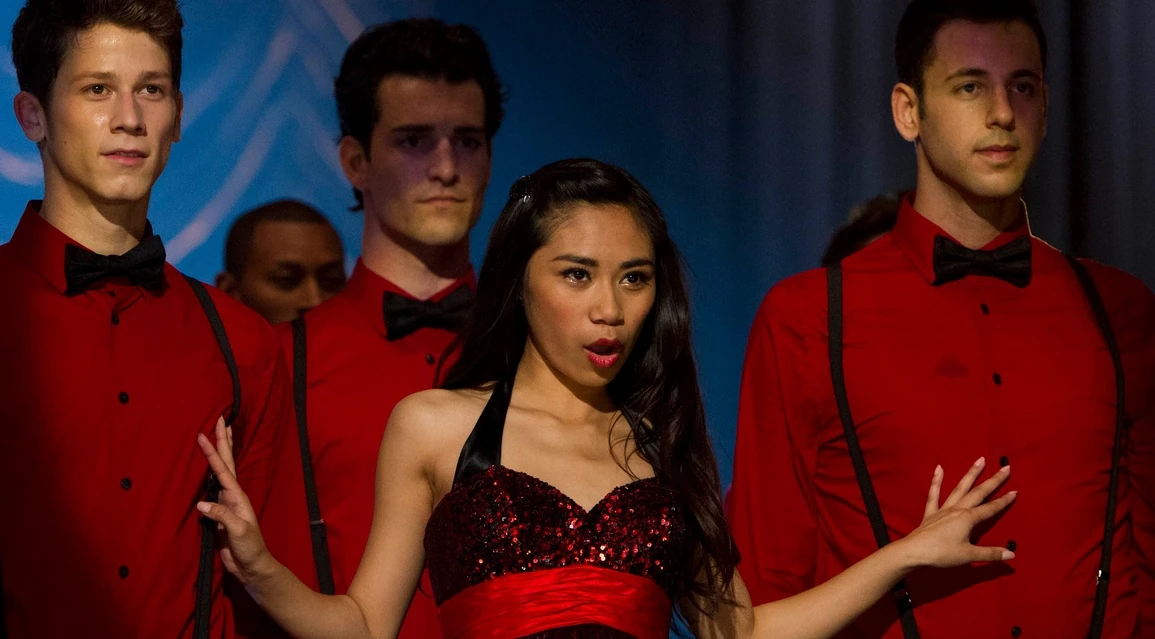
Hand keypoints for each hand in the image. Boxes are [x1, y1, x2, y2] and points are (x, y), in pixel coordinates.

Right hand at [196, 417, 274, 584]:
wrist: (251, 565)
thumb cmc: (249, 547)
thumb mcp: (237, 531)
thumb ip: (221, 516)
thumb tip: (200, 503)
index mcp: (237, 496)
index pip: (224, 468)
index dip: (214, 451)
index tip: (207, 433)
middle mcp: (232, 495)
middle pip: (226, 463)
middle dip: (222, 442)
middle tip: (219, 420)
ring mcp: (226, 503)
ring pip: (220, 472)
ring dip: (218, 454)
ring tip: (215, 437)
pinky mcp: (219, 514)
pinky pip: (212, 489)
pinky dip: (210, 475)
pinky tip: (208, 470)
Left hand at [897, 457, 1016, 568]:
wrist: (913, 552)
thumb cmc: (942, 554)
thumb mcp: (969, 555)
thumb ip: (991, 553)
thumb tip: (1012, 554)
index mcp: (968, 518)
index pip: (990, 508)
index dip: (1004, 501)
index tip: (1014, 491)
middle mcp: (957, 509)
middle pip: (978, 492)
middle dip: (993, 480)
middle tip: (1005, 467)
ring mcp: (943, 509)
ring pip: (960, 488)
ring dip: (971, 474)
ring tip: (980, 460)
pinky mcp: (930, 513)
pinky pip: (934, 494)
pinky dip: (936, 481)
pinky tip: (939, 468)